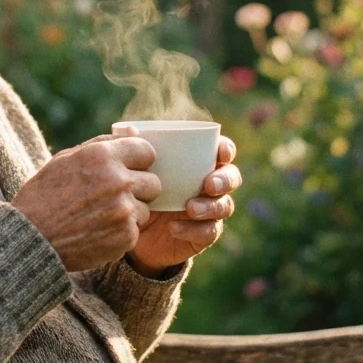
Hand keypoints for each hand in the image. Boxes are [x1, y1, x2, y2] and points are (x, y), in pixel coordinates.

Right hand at [10, 134, 160, 271]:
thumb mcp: (66, 159)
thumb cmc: (44, 195)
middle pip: (154, 182)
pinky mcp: (126, 237)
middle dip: (138, 189)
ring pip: (145, 209)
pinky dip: (121, 233)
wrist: (30, 239)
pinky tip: (98, 232)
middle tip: (114, 197)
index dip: (137, 162)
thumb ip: (104, 143)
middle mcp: (118, 181)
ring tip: (101, 217)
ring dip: (129, 213)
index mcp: (103, 156)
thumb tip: (134, 131)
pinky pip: (136, 231)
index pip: (147, 151)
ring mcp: (124, 210)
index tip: (127, 170)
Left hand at [124, 133, 240, 276]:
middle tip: (208, 185)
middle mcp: (209, 184)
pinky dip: (193, 230)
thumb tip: (130, 128)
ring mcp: (209, 210)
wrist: (131, 227)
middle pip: (231, 177)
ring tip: (190, 208)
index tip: (220, 153)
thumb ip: (131, 146)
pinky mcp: (203, 234)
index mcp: (199, 161)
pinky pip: (209, 232)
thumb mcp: (133, 168)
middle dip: (224, 180)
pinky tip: (174, 228)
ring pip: (225, 206)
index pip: (223, 150)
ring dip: (211, 206)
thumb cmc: (137, 188)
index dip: (226, 149)